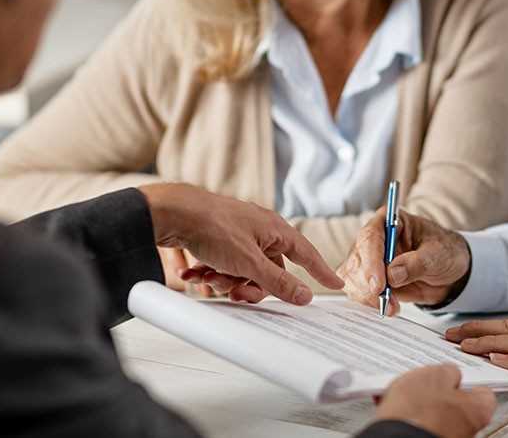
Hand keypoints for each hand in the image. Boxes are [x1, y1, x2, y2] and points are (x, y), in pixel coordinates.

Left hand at [139, 183, 342, 303]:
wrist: (172, 213)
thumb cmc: (211, 226)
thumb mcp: (249, 262)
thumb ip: (278, 281)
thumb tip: (304, 294)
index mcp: (275, 229)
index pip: (306, 254)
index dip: (321, 271)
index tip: (336, 284)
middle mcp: (260, 231)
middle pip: (270, 271)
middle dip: (251, 286)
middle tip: (237, 292)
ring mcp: (238, 235)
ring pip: (244, 271)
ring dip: (226, 280)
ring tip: (209, 277)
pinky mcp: (218, 240)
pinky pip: (223, 266)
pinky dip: (210, 273)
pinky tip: (194, 274)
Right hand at [338, 209, 470, 315]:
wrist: (448, 272)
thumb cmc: (445, 252)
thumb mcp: (438, 255)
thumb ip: (417, 263)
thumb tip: (392, 275)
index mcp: (389, 221)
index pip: (370, 237)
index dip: (371, 261)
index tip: (378, 285)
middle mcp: (374, 239)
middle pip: (356, 260)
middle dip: (368, 284)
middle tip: (385, 301)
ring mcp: (368, 259)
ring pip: (352, 278)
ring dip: (368, 296)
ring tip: (392, 306)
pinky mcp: (368, 278)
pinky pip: (357, 291)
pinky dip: (368, 303)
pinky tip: (388, 306)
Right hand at [372, 365, 495, 437]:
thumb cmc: (419, 413)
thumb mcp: (436, 375)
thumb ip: (449, 371)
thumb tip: (450, 374)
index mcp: (477, 410)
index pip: (484, 394)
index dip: (470, 381)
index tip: (461, 375)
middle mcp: (465, 428)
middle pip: (456, 403)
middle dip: (439, 391)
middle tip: (424, 380)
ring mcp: (444, 436)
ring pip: (433, 413)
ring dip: (418, 402)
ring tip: (400, 391)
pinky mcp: (422, 437)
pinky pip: (416, 422)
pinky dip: (406, 414)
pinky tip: (391, 404)